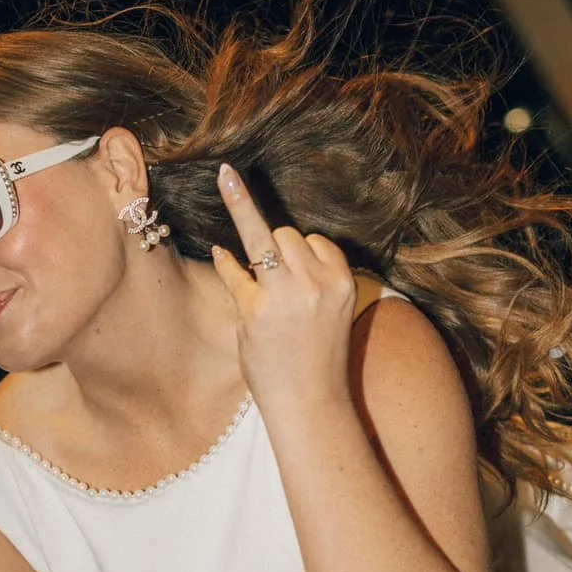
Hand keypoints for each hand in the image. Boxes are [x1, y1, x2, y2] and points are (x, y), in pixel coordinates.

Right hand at [210, 162, 356, 417]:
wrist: (311, 400)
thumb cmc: (267, 369)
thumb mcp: (243, 325)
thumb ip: (236, 282)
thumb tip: (222, 249)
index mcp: (269, 300)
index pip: (250, 237)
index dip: (238, 201)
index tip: (227, 172)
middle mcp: (303, 288)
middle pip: (278, 234)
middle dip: (266, 247)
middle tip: (263, 279)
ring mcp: (330, 286)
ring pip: (301, 238)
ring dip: (290, 251)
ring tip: (287, 285)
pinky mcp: (348, 287)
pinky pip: (325, 249)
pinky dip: (313, 257)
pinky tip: (308, 283)